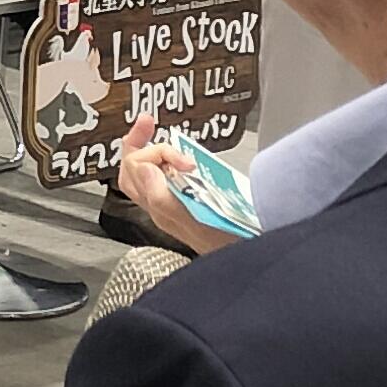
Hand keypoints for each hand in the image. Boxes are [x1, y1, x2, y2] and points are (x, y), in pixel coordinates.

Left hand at [112, 115, 225, 248]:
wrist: (252, 265)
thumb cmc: (228, 248)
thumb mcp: (194, 221)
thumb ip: (162, 197)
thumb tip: (142, 166)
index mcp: (160, 208)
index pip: (134, 169)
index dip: (152, 152)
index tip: (183, 156)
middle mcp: (163, 207)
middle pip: (134, 169)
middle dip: (138, 142)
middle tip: (148, 121)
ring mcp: (176, 206)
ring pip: (150, 173)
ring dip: (155, 151)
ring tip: (162, 136)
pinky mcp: (194, 205)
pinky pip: (171, 180)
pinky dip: (173, 163)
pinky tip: (186, 159)